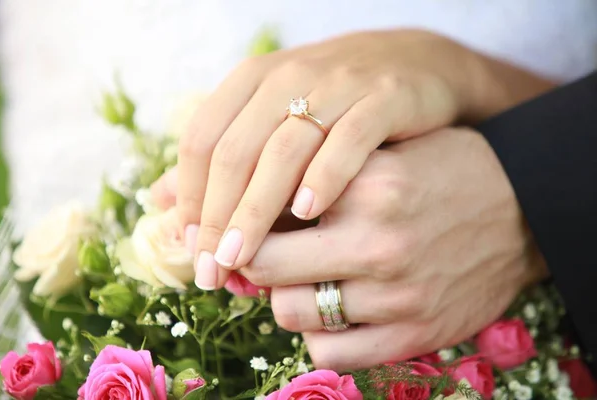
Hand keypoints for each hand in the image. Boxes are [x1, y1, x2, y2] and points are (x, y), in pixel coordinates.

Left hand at [173, 29, 552, 288]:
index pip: (201, 139)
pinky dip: (324, 176)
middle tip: (211, 268)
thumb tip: (161, 201)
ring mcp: (336, 86)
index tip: (189, 246)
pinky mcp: (382, 100)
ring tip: (243, 257)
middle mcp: (288, 77)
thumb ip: (222, 154)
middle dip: (216, 215)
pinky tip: (308, 213)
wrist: (412, 66)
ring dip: (257, 208)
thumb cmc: (335, 104)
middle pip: (234, 150)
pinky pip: (348, 140)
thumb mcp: (274, 118)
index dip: (189, 196)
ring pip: (283, 149)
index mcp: (253, 81)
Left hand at [234, 127, 544, 370]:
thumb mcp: (387, 150)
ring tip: (301, 281)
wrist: (522, 208)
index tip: (238, 220)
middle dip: (251, 258)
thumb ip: (326, 167)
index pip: (266, 205)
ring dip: (284, 297)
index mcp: (367, 183)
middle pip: (264, 263)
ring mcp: (395, 294)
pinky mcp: (413, 333)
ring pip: (288, 311)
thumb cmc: (445, 172)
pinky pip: (330, 351)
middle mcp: (377, 240)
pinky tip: (332, 311)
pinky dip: (318, 334)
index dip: (244, 213)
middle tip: (257, 252)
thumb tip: (254, 198)